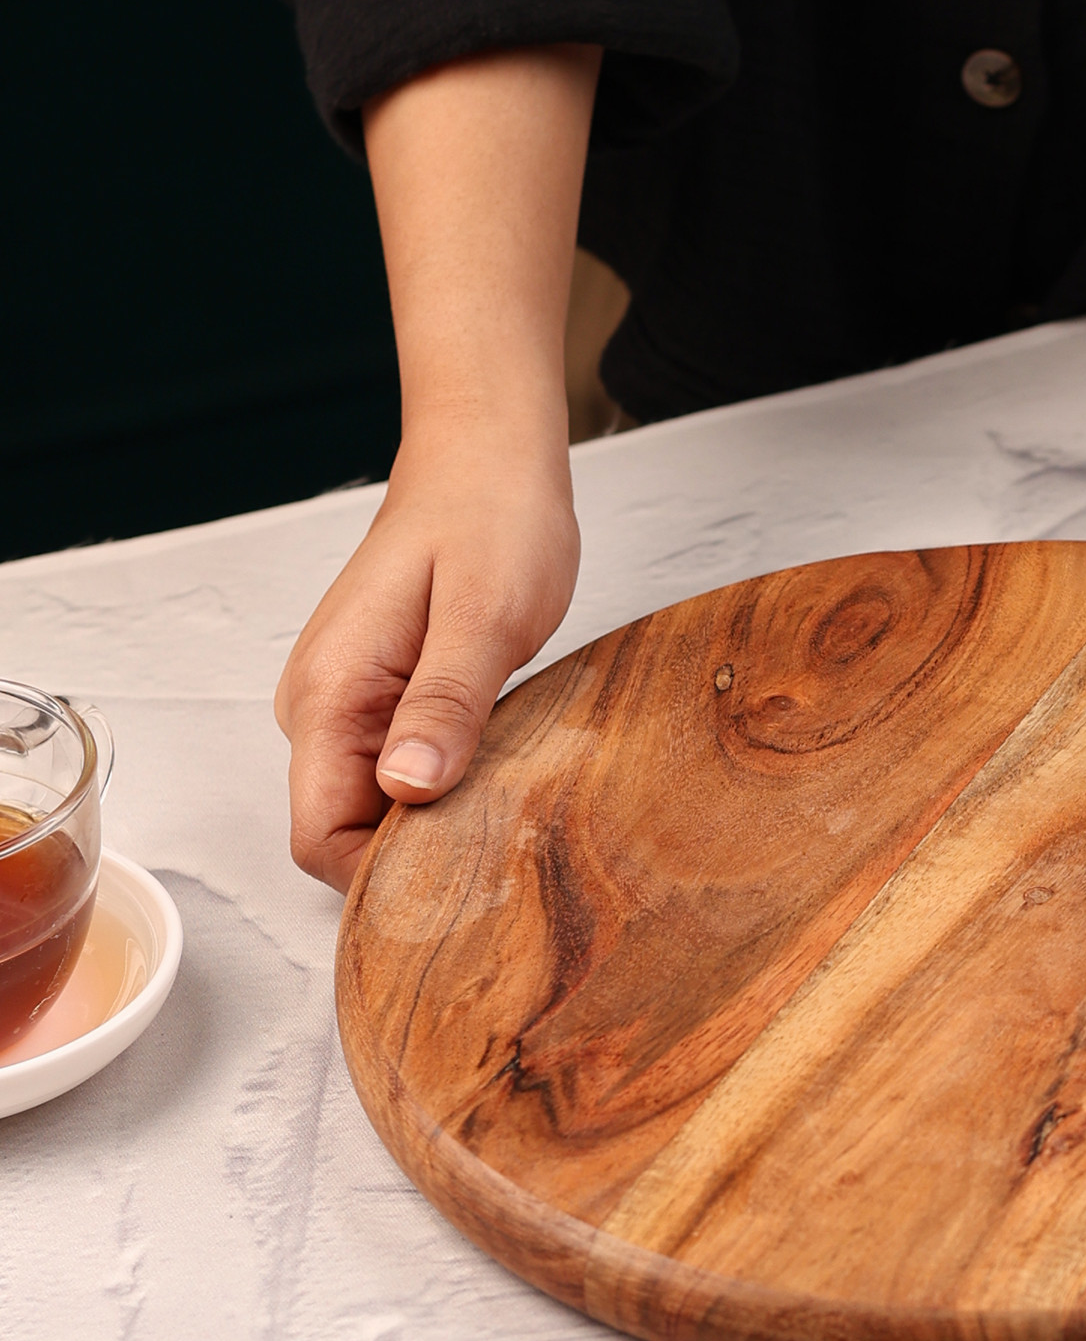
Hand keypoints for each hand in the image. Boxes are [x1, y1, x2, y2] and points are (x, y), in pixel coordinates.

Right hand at [273, 425, 578, 890]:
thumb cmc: (491, 522)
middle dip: (417, 858)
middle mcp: (322, 707)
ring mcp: (350, 703)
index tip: (464, 880)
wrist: (486, 461)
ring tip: (511, 803)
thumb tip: (408, 789)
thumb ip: (445, 704)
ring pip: (376, 807)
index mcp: (330, 695)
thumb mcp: (485, 616)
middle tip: (507, 845)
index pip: (319, 836)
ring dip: (437, 821)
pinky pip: (402, 770)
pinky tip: (500, 772)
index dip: (383, 878)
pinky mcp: (385, 697)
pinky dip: (447, 785)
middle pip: (345, 832)